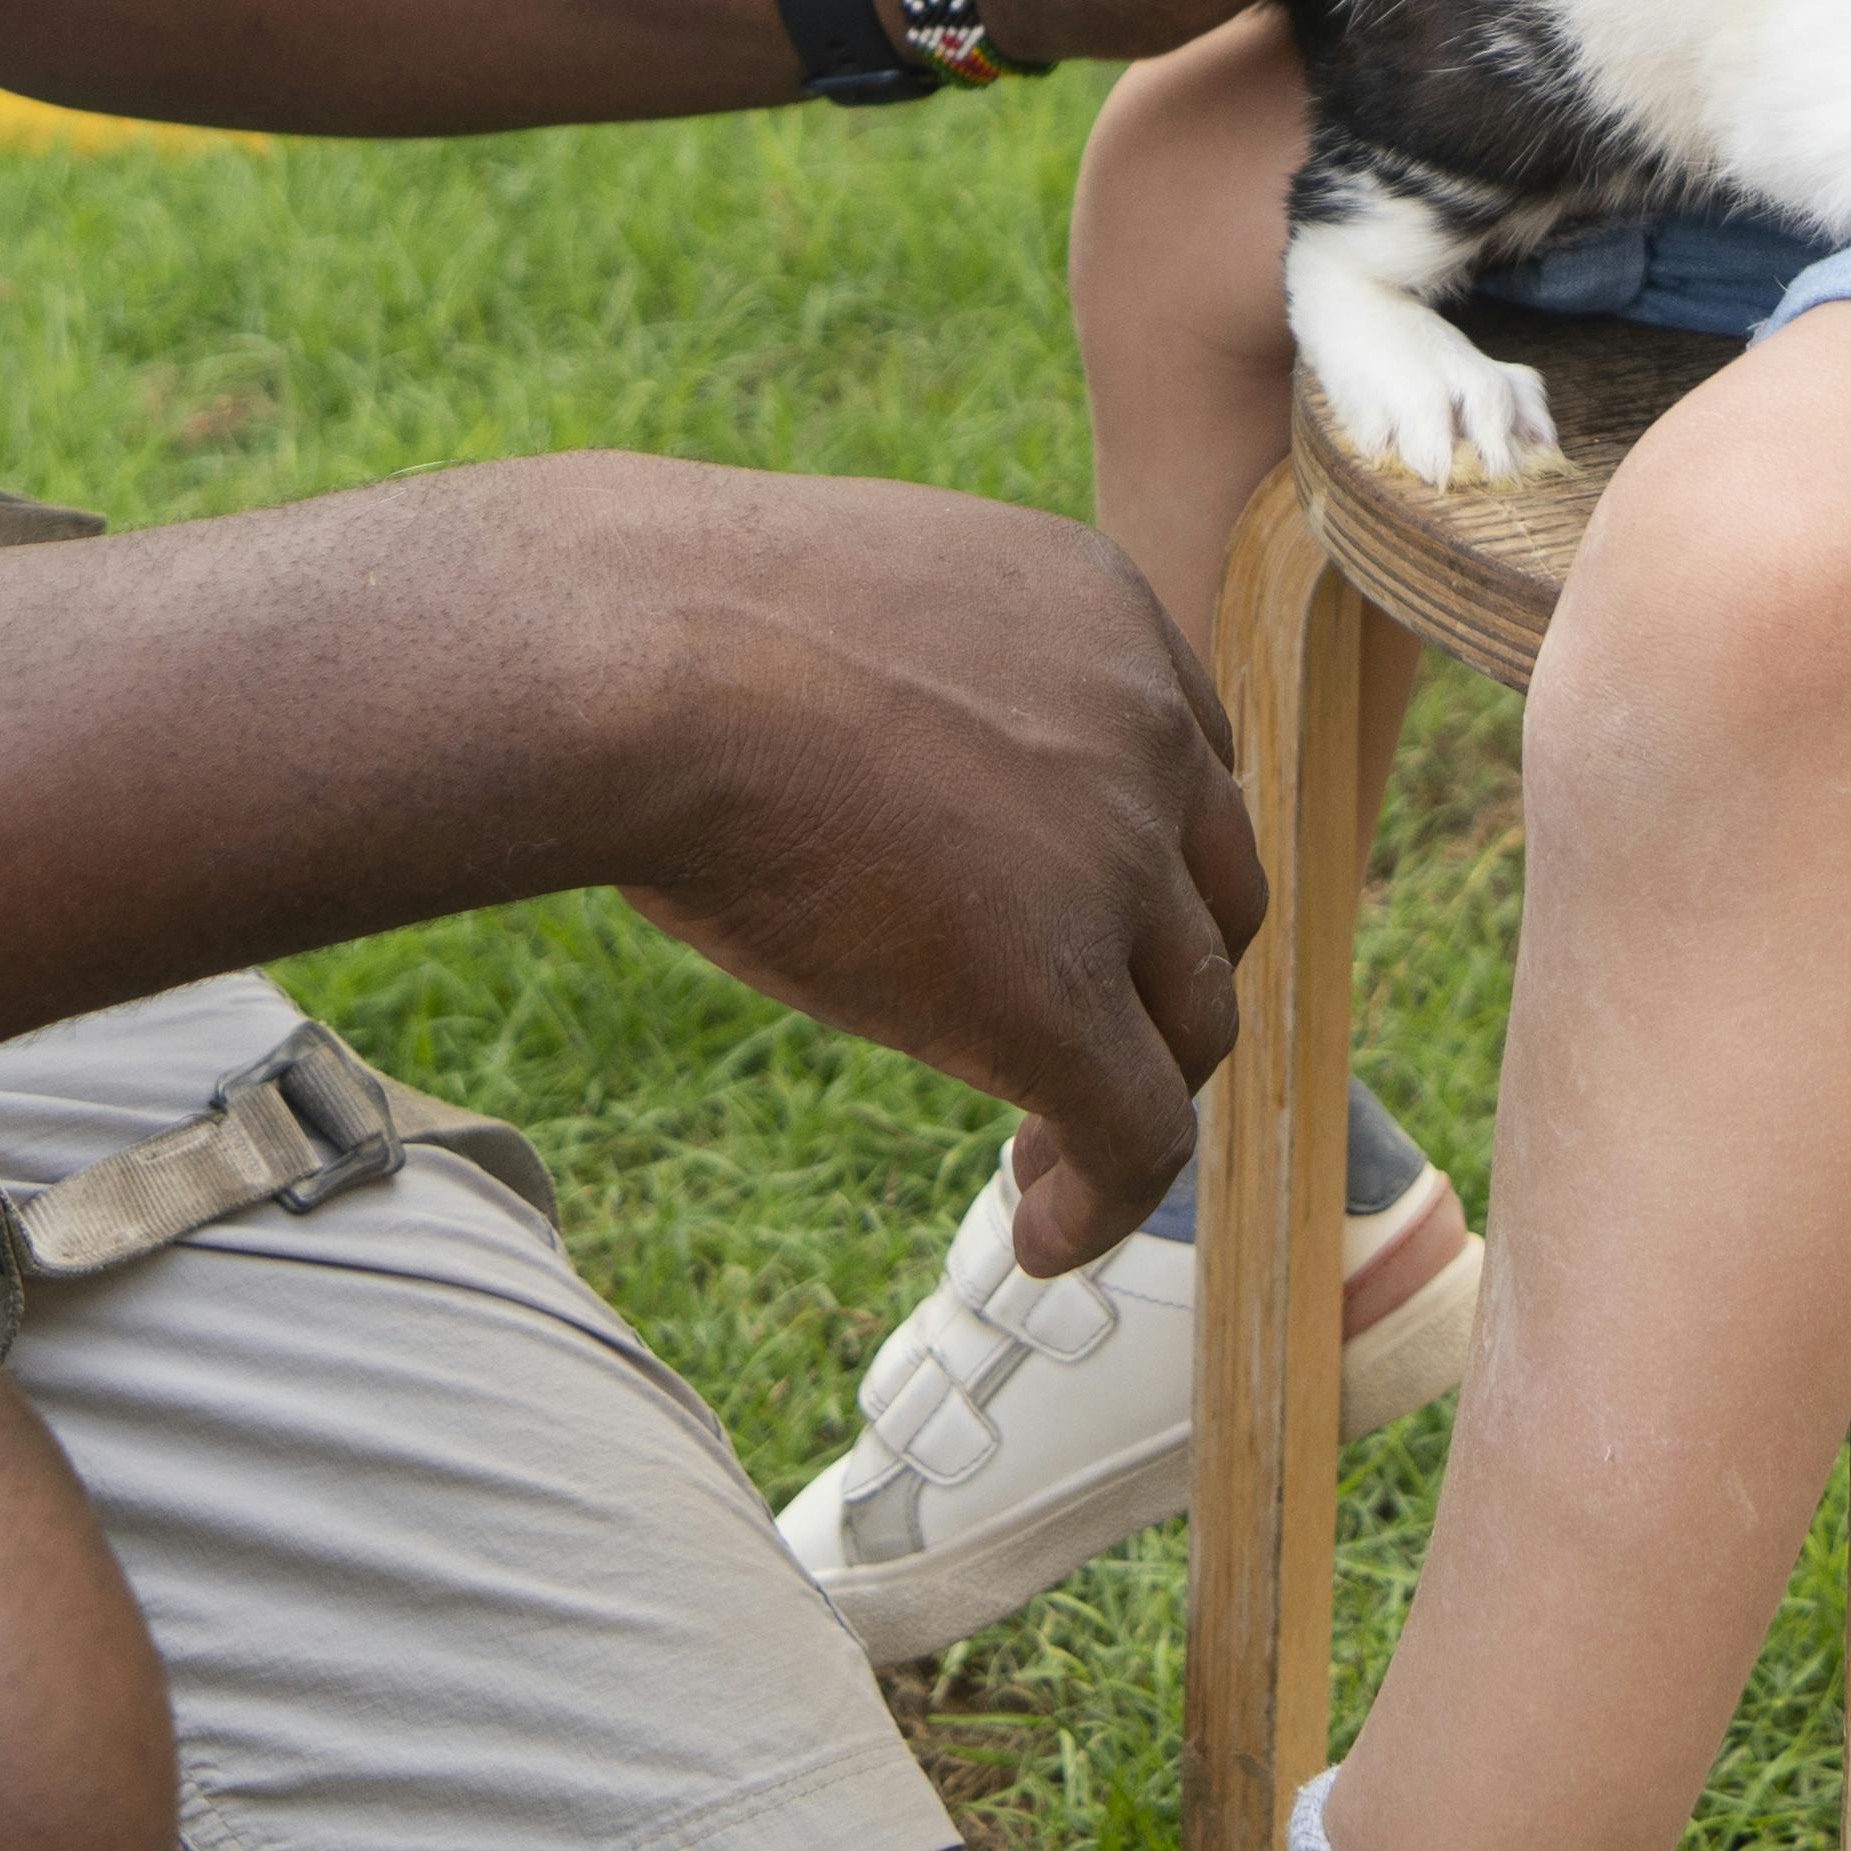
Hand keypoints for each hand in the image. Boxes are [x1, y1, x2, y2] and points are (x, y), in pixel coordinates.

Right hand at [584, 460, 1262, 1268]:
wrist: (637, 663)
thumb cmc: (676, 630)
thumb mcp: (863, 611)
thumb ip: (934, 678)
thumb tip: (876, 764)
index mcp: (1100, 612)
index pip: (1190, 767)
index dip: (1145, 869)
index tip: (1082, 931)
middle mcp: (1143, 727)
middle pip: (1213, 897)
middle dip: (1154, 984)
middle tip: (1076, 1047)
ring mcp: (1115, 862)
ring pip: (1191, 1023)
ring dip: (1132, 1099)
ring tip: (1044, 1161)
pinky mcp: (1057, 993)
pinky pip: (1142, 1133)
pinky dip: (1107, 1201)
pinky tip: (1045, 1239)